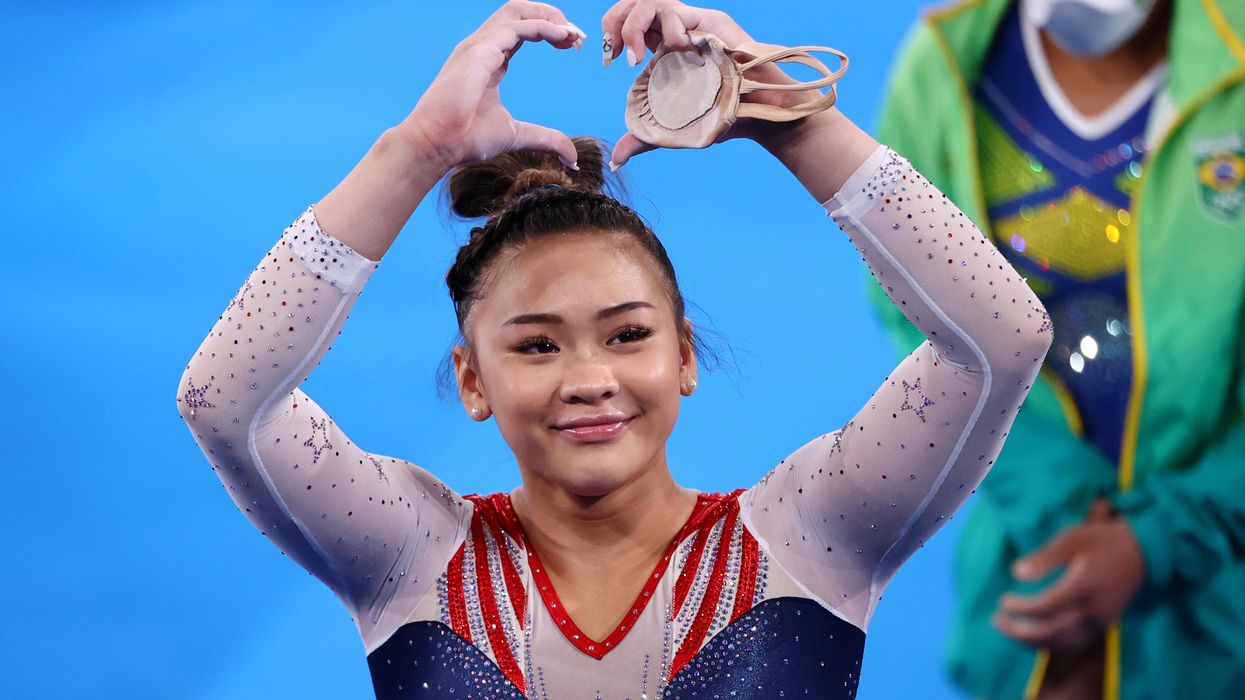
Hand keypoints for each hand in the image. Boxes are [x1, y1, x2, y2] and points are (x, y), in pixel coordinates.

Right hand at [398, 1, 586, 174]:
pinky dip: (543, 27)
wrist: (437, 145)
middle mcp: (484, 47)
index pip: (522, 30)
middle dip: (552, 15)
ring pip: (517, 10)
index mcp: (490, 60)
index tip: (572, 45)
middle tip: (576, 36)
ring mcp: (479, 46)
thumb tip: (572, 157)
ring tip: (572, 34)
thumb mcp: (517, 136)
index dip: (549, 31)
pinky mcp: (479, 51)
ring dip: (549, 16)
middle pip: (520, 11)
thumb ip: (546, 139)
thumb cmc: (466, 139)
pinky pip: (516, 27)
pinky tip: (562, 37)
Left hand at [601, 0, 827, 166]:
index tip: (612, 58)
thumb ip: (644, 138)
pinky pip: (675, 11)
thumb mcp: (672, 129)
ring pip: (651, 1)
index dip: (614, 30)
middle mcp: (676, 31)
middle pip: (635, 3)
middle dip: (617, 21)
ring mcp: (693, 24)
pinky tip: (675, 50)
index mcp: (663, 48)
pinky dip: (667, 28)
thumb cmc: (721, 118)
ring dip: (636, 25)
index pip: (630, 21)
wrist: (758, 116)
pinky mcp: (710, 21)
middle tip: (618, 51)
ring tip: (640, 56)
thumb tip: (617, 160)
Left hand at [993, 500, 1145, 652]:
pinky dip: (1051, 645)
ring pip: (1061, 643)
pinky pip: (1074, 644)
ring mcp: (1101, 622)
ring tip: (1007, 629)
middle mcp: (1093, 611)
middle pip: (1050, 632)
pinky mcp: (1104, 626)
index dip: (1020, 608)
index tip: (1002, 600)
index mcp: (1083, 588)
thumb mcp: (1071, 538)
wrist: (1144, 552)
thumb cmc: (1103, 541)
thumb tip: (1016, 573)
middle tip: (996, 619)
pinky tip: (1033, 636)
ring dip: (1031, 641)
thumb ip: (1044, 558)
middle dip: (1018, 631)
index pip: (1044, 607)